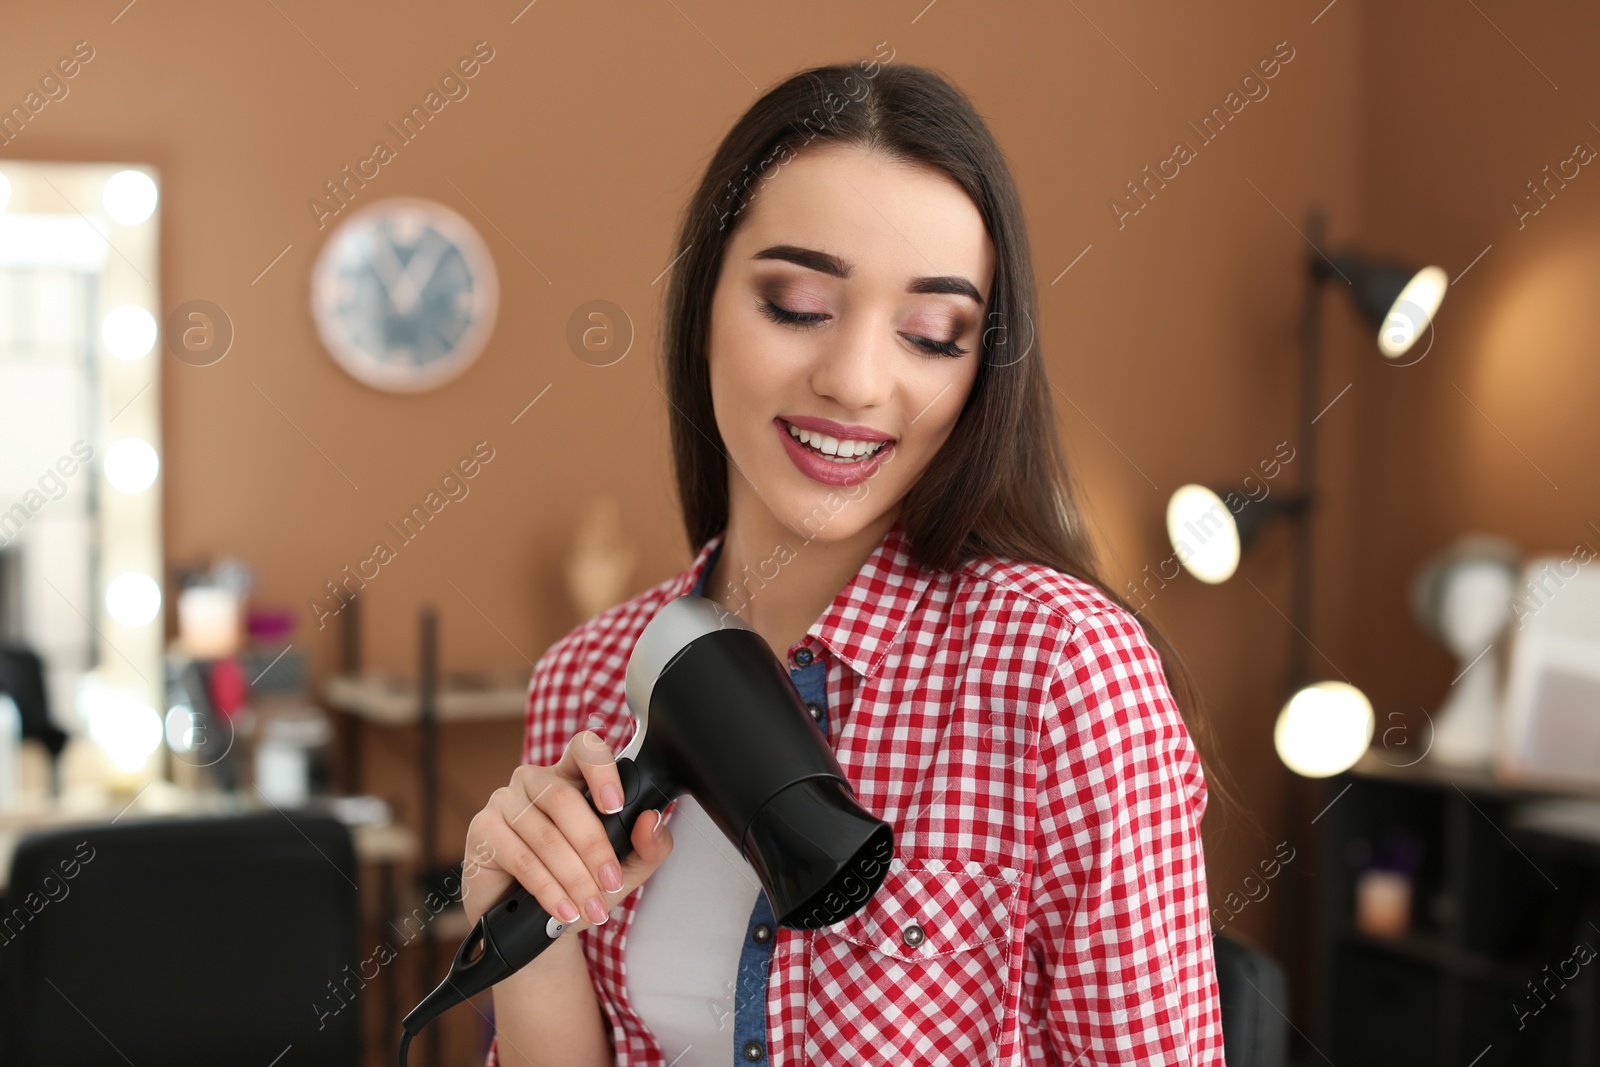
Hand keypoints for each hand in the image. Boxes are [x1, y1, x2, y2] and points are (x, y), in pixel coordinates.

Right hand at [461, 730, 674, 931]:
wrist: (536, 929)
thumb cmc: (577, 885)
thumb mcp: (624, 869)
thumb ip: (647, 846)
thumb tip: (652, 822)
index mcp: (571, 777)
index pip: (584, 749)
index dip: (601, 770)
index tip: (616, 805)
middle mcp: (535, 781)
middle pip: (565, 799)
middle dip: (594, 847)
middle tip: (610, 882)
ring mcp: (505, 802)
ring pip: (545, 835)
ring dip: (574, 877)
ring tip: (591, 907)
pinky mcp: (482, 830)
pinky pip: (521, 858)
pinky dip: (548, 888)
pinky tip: (563, 908)